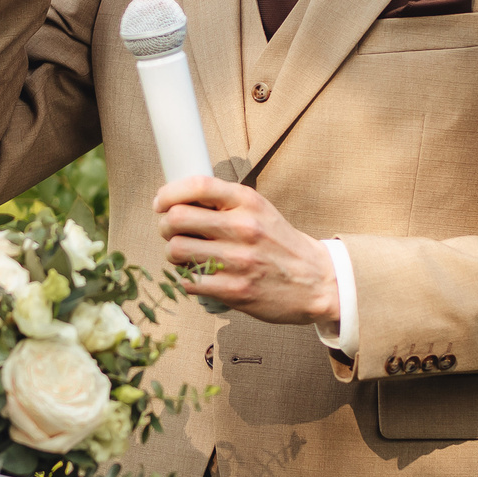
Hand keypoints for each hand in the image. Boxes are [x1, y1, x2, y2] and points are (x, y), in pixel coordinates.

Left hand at [155, 177, 338, 327]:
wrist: (316, 281)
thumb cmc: (280, 244)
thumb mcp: (259, 210)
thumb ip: (224, 202)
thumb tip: (178, 199)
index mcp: (248, 202)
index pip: (196, 186)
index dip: (169, 193)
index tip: (161, 202)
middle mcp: (243, 227)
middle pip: (176, 218)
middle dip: (165, 226)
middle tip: (172, 232)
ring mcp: (238, 260)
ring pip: (176, 250)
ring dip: (173, 254)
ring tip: (186, 255)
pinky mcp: (234, 290)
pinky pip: (188, 280)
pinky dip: (187, 278)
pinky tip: (199, 275)